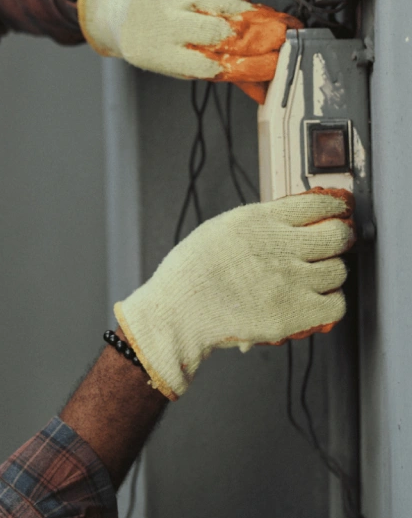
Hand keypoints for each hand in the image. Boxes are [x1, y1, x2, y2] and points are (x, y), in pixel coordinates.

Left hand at [77, 0, 302, 102]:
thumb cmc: (148, 38)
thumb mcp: (171, 63)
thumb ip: (211, 70)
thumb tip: (257, 82)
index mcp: (159, 52)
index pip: (211, 63)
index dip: (247, 67)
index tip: (272, 67)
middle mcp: (165, 19)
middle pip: (223, 31)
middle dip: (258, 39)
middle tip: (283, 43)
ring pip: (228, 5)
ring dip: (257, 18)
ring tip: (277, 27)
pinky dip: (239, 2)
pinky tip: (251, 10)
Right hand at [114, 189, 354, 400]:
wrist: (179, 310)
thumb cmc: (191, 272)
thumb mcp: (220, 229)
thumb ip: (258, 224)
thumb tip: (290, 222)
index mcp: (258, 220)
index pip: (317, 205)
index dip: (332, 210)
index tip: (334, 214)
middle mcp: (279, 246)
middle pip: (337, 236)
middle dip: (337, 239)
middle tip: (331, 246)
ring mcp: (290, 280)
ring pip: (338, 271)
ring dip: (329, 273)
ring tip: (312, 278)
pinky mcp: (295, 312)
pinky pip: (336, 304)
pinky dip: (329, 303)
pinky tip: (313, 300)